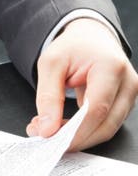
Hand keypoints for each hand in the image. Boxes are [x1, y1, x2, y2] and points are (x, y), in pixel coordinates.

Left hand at [26, 18, 137, 149]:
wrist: (91, 37)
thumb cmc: (73, 47)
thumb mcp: (51, 63)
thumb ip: (48, 96)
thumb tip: (47, 129)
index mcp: (111, 66)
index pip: (96, 108)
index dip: (74, 129)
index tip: (49, 137)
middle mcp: (128, 82)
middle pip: (105, 125)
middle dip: (75, 137)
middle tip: (46, 137)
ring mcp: (131, 95)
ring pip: (107, 129)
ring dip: (79, 136)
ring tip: (51, 128)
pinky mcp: (126, 104)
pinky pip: (107, 125)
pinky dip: (85, 130)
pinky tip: (64, 124)